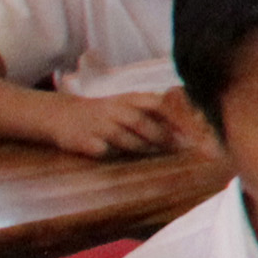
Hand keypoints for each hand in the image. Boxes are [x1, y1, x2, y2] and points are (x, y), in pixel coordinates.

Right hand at [53, 89, 190, 158]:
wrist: (62, 115)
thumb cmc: (107, 113)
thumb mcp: (131, 104)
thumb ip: (158, 112)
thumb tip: (195, 123)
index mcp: (130, 98)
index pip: (158, 104)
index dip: (177, 117)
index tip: (194, 132)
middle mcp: (114, 109)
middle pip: (141, 122)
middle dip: (162, 137)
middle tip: (179, 149)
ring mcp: (97, 125)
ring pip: (124, 138)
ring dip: (142, 148)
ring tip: (155, 154)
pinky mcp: (82, 140)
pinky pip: (101, 150)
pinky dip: (112, 154)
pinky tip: (120, 159)